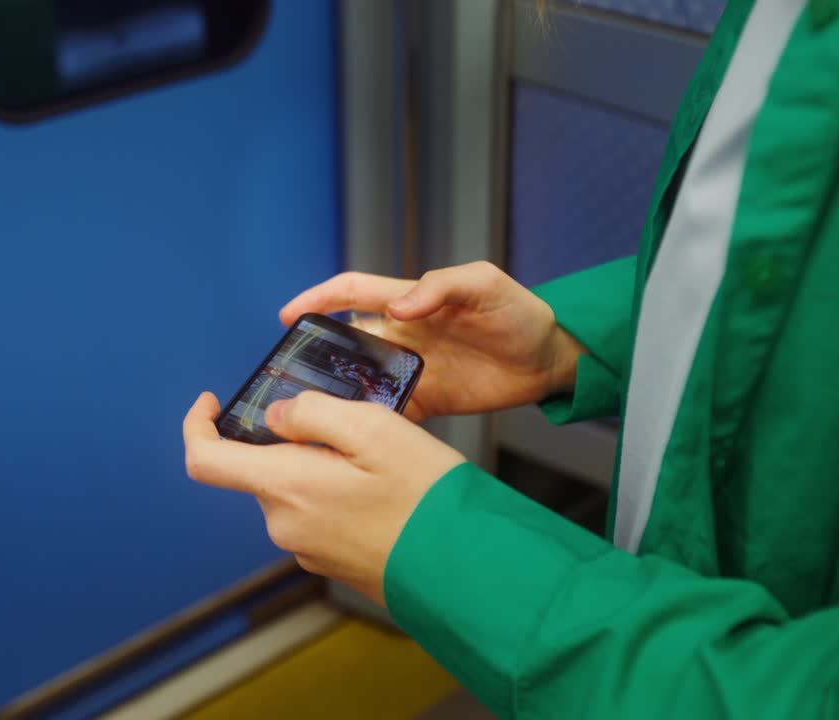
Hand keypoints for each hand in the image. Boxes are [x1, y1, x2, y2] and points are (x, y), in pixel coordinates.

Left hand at [182, 391, 463, 605]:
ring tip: (378, 461)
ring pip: (296, 490)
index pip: (205, 460)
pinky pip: (320, 514)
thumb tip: (277, 415)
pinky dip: (338, 493)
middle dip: (294, 441)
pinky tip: (383, 490)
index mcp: (285, 488)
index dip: (197, 425)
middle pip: (263, 469)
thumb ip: (313, 412)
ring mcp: (308, 549)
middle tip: (350, 425)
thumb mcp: (374, 428)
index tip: (213, 400)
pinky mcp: (333, 563)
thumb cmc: (427, 498)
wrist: (467, 570)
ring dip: (322, 467)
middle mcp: (285, 525)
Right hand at [279, 261, 584, 422]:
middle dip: (314, 357)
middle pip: (346, 343)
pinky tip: (354, 440)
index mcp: (409, 301)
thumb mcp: (484, 284)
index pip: (352, 293)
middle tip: (287, 379)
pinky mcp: (428, 401)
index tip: (288, 316)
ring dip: (338, 395)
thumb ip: (440, 287)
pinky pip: (390, 413)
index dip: (318, 299)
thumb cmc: (520, 312)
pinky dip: (371, 426)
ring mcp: (413, 369)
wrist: (551, 361)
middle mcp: (403, 335)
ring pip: (361, 381)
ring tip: (311, 415)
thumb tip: (398, 307)